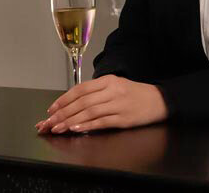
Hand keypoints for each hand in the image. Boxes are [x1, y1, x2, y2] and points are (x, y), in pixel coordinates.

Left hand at [36, 75, 167, 134]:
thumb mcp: (116, 86)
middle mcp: (112, 91)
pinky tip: (76, 128)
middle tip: (49, 122)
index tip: (51, 109)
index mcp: (108, 81)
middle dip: (62, 113)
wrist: (160, 100)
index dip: (64, 99)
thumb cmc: (136, 94)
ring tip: (58, 128)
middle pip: (81, 101)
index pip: (80, 89)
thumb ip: (97, 92)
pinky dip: (87, 125)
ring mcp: (118, 104)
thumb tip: (74, 103)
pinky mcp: (124, 118)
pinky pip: (101, 121)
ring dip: (71, 121)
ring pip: (89, 112)